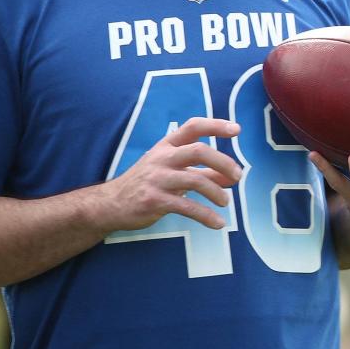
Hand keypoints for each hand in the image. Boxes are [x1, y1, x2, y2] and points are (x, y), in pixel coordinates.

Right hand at [106, 117, 241, 231]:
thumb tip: (232, 176)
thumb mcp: (172, 171)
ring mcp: (157, 178)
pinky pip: (186, 206)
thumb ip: (202, 171)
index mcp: (166, 145)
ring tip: (226, 202)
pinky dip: (205, 215)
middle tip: (237, 175)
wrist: (111, 203)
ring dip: (216, 192)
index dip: (215, 125)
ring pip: (195, 179)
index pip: (192, 127)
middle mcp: (162, 158)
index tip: (236, 129)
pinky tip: (217, 223)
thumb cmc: (147, 183)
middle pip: (198, 151)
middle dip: (222, 162)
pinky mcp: (155, 200)